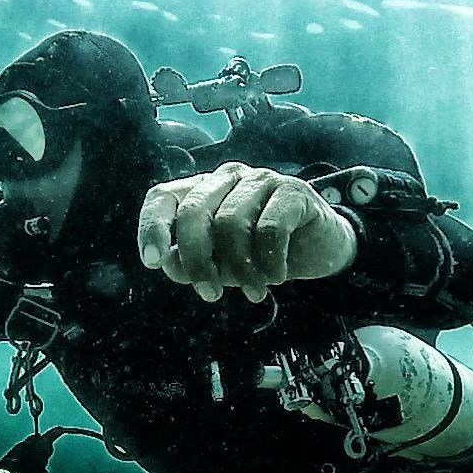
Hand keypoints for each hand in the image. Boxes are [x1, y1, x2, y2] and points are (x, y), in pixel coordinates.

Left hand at [137, 163, 357, 302]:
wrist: (320, 248)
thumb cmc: (261, 254)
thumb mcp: (220, 265)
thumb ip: (191, 263)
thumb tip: (169, 263)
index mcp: (201, 191)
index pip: (163, 198)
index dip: (152, 227)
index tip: (152, 262)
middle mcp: (227, 178)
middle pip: (193, 212)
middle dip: (197, 259)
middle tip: (209, 294)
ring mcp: (260, 179)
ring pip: (231, 223)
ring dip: (240, 268)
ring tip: (254, 292)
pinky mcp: (293, 191)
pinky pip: (270, 230)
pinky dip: (270, 262)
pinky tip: (277, 277)